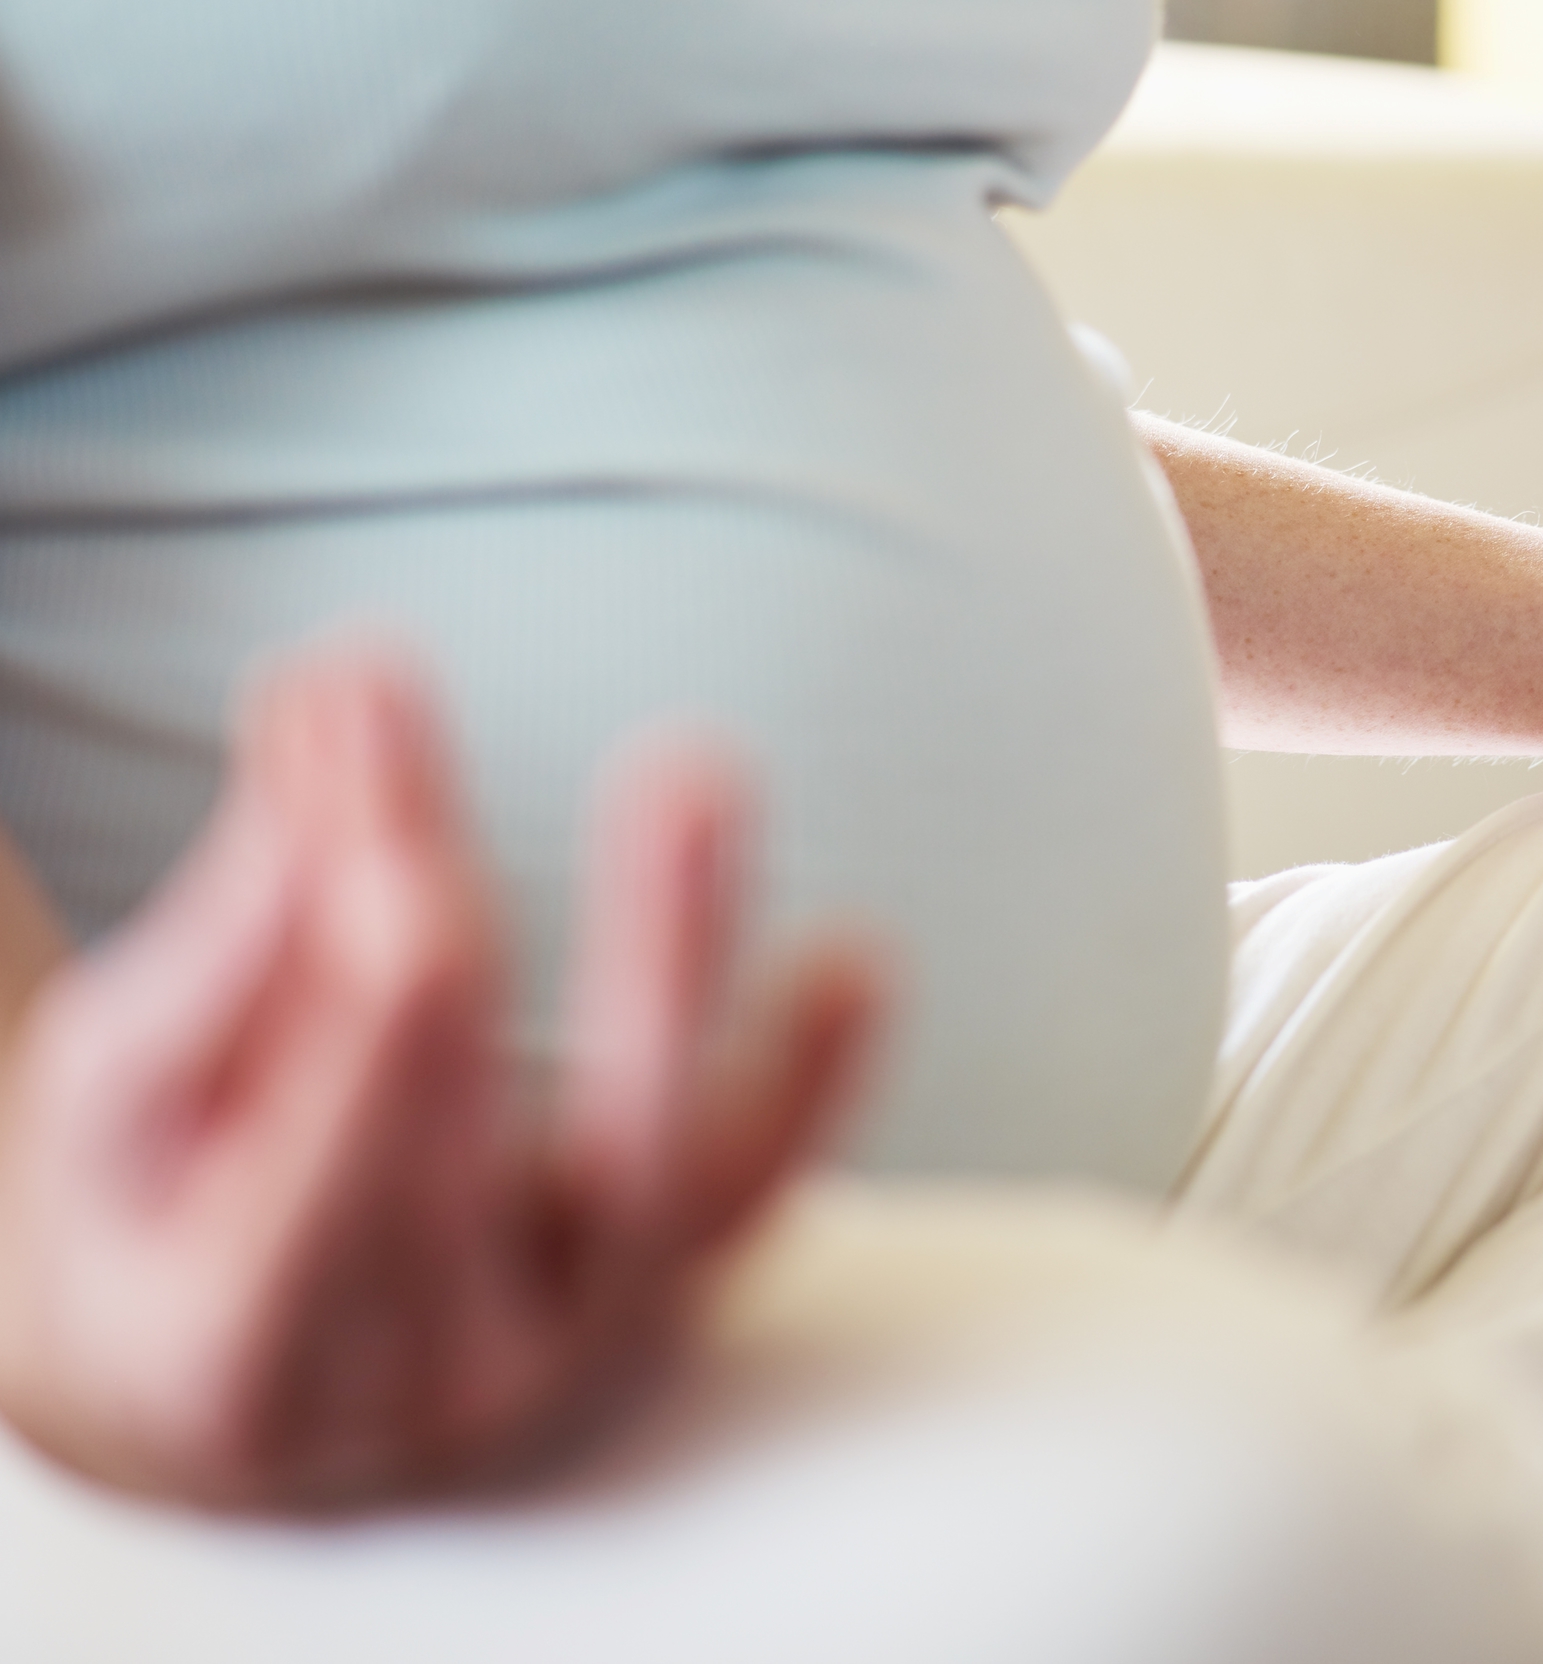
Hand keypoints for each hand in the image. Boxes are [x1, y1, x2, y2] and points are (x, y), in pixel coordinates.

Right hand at [0, 643, 881, 1508]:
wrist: (247, 1383)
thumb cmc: (165, 1217)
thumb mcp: (116, 1110)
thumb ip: (213, 949)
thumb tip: (317, 738)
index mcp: (240, 1357)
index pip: (314, 1180)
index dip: (354, 1016)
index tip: (367, 835)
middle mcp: (431, 1380)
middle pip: (454, 1139)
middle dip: (437, 929)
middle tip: (416, 765)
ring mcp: (576, 1345)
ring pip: (652, 1167)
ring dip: (668, 962)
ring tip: (683, 783)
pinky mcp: (679, 1286)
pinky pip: (758, 1185)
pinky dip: (808, 1074)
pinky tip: (848, 960)